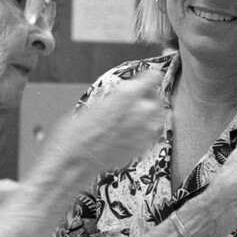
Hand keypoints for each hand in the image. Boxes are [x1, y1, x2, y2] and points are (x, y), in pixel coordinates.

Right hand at [27, 70, 164, 189]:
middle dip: (148, 98)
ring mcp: (144, 130)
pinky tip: (133, 132)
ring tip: (136, 117)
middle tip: (136, 102)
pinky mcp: (144, 146)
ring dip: (150, 115)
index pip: (153, 78)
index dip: (149, 78)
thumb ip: (119, 98)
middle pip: (156, 98)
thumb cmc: (79, 130)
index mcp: (128, 95)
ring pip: (159, 116)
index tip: (148, 79)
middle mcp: (141, 111)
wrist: (77, 158)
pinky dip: (146, 130)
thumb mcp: (98, 104)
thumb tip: (127, 96)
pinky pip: (152, 133)